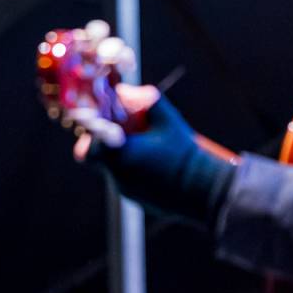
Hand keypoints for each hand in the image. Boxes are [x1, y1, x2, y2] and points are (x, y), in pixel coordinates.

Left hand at [72, 88, 236, 227]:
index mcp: (119, 155)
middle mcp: (118, 176)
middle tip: (125, 135)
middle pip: (100, 160)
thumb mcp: (167, 118)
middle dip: (109, 146)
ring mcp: (128, 192)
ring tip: (150, 150)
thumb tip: (127, 90)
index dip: (92, 137)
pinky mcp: (140, 202)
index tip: (103, 127)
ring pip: (117, 171)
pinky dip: (139, 173)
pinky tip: (160, 167)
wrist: (205, 189)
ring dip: (127, 159)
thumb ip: (145, 99)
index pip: (87, 148)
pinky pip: (131, 183)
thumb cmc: (184, 152)